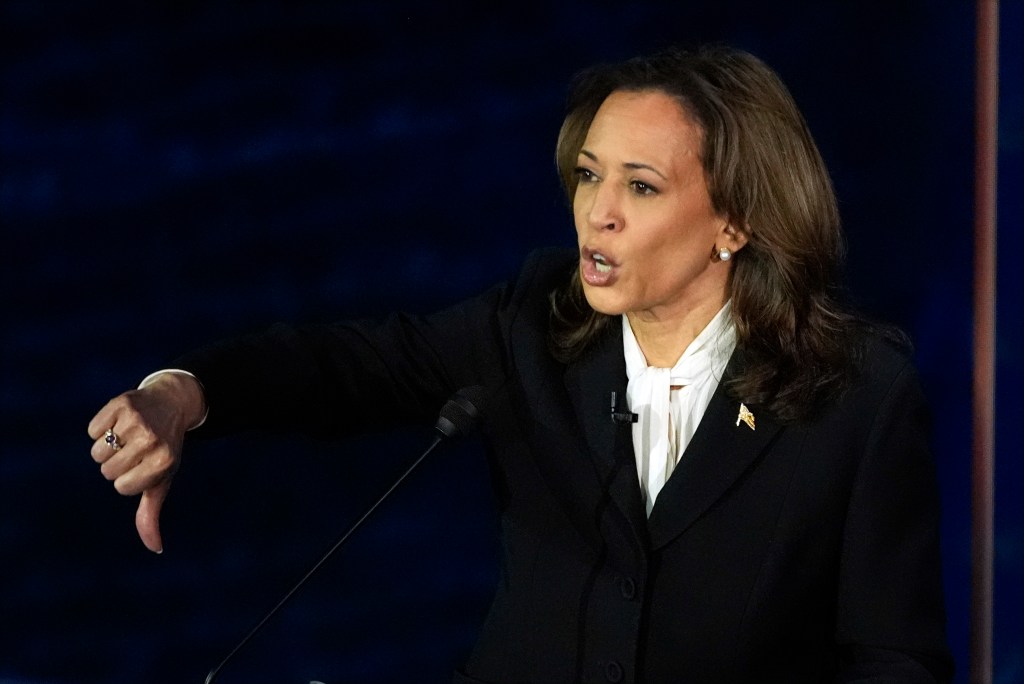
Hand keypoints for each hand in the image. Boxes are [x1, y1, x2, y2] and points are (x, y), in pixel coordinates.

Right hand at [88, 372, 204, 552]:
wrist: (173, 403)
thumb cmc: (164, 448)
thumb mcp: (161, 480)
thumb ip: (152, 514)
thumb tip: (156, 548)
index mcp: (163, 462)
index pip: (122, 487)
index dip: (127, 479)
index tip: (143, 465)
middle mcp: (152, 441)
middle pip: (107, 470)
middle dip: (117, 464)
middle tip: (136, 448)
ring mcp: (137, 421)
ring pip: (98, 452)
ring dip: (107, 447)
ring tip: (128, 436)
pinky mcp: (122, 403)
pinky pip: (93, 429)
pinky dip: (101, 428)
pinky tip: (121, 421)